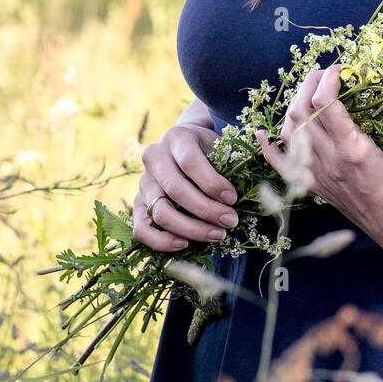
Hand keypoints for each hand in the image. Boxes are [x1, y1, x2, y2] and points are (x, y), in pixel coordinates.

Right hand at [132, 120, 241, 252]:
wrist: (184, 144)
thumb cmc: (208, 148)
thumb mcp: (219, 146)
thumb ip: (229, 165)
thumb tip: (245, 197)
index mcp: (177, 137)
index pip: (191, 161)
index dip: (212, 183)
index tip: (233, 199)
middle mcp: (154, 157)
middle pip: (176, 189)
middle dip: (206, 210)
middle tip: (231, 222)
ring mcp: (143, 181)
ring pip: (160, 211)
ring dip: (190, 229)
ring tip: (217, 235)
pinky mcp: (137, 202)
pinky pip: (141, 229)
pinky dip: (161, 241)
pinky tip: (185, 244)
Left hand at [254, 65, 382, 268]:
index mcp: (355, 150)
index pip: (325, 102)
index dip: (330, 76)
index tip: (344, 67)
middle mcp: (330, 161)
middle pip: (301, 111)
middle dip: (309, 83)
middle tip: (327, 73)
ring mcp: (319, 176)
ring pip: (289, 132)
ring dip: (294, 105)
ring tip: (311, 91)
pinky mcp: (316, 188)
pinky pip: (281, 168)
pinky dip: (268, 148)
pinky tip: (263, 132)